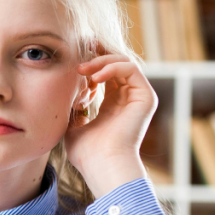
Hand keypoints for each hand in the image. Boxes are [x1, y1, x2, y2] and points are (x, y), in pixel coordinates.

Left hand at [64, 54, 157, 198]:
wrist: (102, 165)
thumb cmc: (86, 153)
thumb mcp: (73, 125)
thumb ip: (73, 107)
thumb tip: (68, 92)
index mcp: (112, 104)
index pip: (104, 73)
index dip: (89, 62)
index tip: (71, 61)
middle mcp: (128, 98)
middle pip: (115, 62)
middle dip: (96, 53)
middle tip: (78, 49)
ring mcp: (138, 97)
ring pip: (123, 61)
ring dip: (100, 60)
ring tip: (81, 68)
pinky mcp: (146, 97)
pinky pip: (130, 68)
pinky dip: (111, 67)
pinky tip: (94, 77)